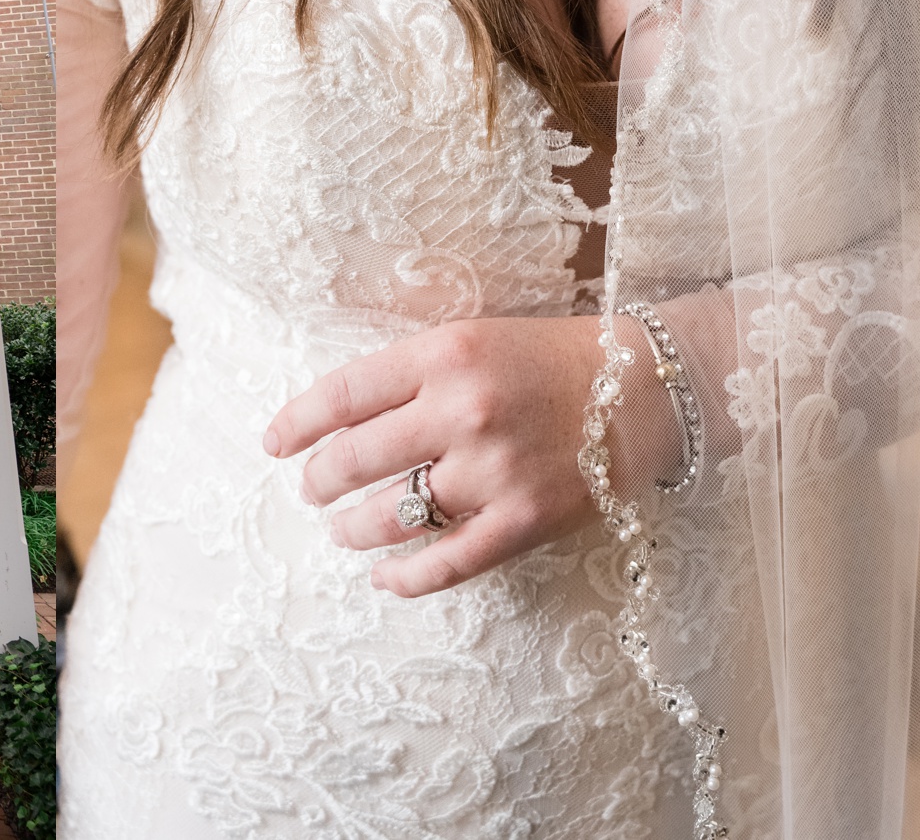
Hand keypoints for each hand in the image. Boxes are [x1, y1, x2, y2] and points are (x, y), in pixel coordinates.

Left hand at [263, 314, 670, 597]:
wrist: (645, 389)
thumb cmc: (548, 359)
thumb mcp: (471, 339)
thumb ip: (409, 374)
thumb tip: (336, 418)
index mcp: (443, 355)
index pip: (342, 394)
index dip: (297, 423)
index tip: (274, 443)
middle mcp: (462, 411)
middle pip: (357, 458)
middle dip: (320, 480)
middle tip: (311, 487)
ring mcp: (493, 470)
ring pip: (392, 515)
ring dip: (353, 527)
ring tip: (341, 528)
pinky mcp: (524, 521)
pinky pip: (448, 561)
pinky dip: (406, 577)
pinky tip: (384, 578)